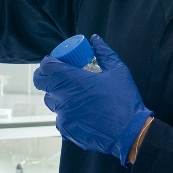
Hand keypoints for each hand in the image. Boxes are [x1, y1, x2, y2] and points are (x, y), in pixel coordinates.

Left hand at [33, 35, 153, 165]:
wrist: (129, 132)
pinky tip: (81, 111)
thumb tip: (95, 39)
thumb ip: (103, 53)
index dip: (49, 62)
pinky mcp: (66, 130)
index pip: (46, 67)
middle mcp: (63, 98)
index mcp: (72, 80)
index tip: (56, 61)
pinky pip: (60, 117)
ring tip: (74, 94)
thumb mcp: (117, 71)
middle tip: (61, 75)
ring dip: (58, 94)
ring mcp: (63, 115)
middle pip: (42, 83)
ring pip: (51, 101)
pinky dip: (66, 112)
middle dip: (48, 76)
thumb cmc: (124, 100)